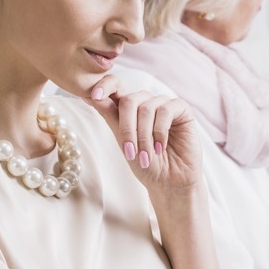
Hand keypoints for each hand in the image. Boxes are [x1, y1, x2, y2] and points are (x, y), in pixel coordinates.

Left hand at [85, 75, 201, 192]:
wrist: (170, 182)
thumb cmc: (146, 164)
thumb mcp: (123, 141)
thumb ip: (110, 116)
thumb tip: (87, 95)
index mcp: (129, 108)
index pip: (115, 85)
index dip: (104, 86)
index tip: (93, 96)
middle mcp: (146, 102)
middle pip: (129, 100)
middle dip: (127, 128)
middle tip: (130, 152)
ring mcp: (164, 104)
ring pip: (146, 108)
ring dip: (144, 135)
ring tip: (147, 155)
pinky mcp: (182, 109)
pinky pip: (165, 110)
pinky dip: (160, 131)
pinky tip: (160, 147)